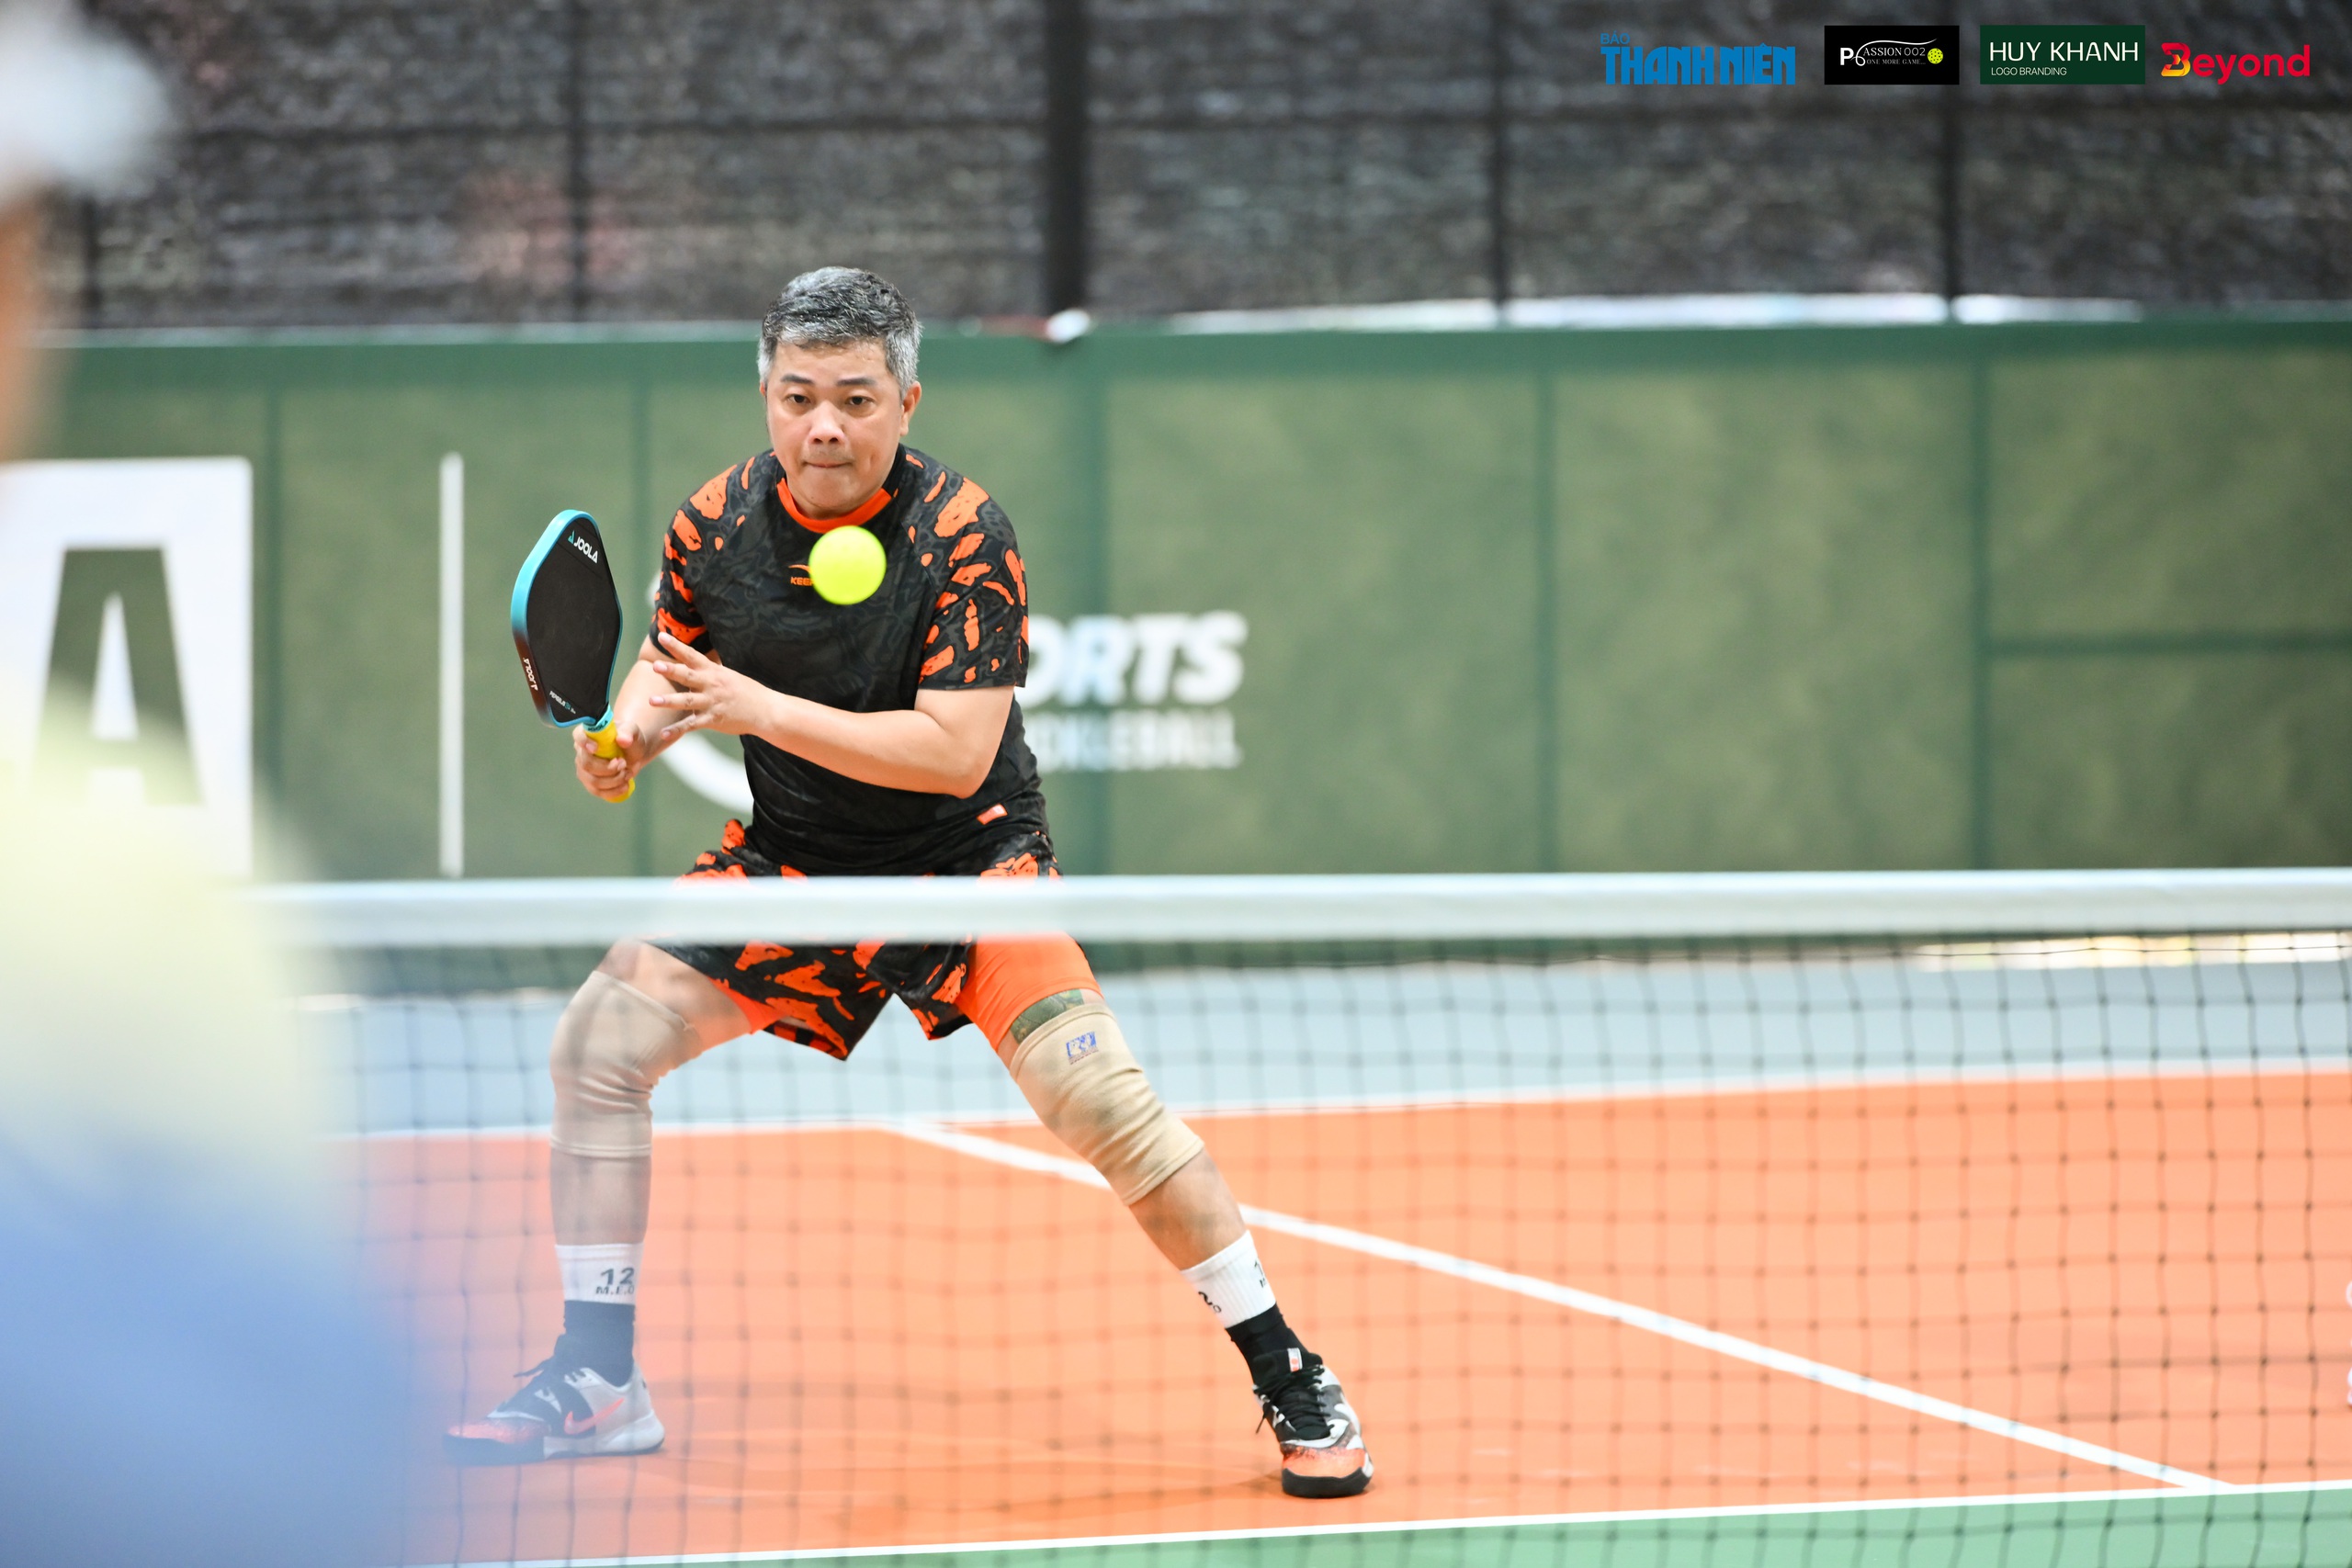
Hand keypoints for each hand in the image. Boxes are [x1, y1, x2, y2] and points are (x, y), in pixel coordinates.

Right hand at [572, 721, 649, 801]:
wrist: (634, 753)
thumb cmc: (629, 739)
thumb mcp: (633, 731)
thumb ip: (629, 732)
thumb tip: (623, 740)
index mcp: (588, 733)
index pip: (578, 735)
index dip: (584, 742)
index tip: (596, 748)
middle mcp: (582, 751)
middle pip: (586, 765)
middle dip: (608, 768)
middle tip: (623, 764)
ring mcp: (584, 769)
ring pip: (593, 781)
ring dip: (614, 780)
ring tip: (628, 773)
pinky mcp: (590, 783)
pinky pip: (598, 791)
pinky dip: (614, 791)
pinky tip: (625, 785)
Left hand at [646, 631, 775, 742]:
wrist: (765, 711)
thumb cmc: (746, 691)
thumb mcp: (728, 675)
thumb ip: (709, 669)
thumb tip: (694, 659)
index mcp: (714, 672)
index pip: (692, 656)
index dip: (677, 646)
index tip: (662, 637)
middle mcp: (711, 685)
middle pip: (688, 676)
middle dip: (672, 671)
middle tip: (655, 665)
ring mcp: (712, 703)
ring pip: (687, 701)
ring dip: (669, 701)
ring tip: (652, 700)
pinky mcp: (713, 720)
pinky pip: (692, 725)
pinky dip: (677, 730)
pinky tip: (663, 733)